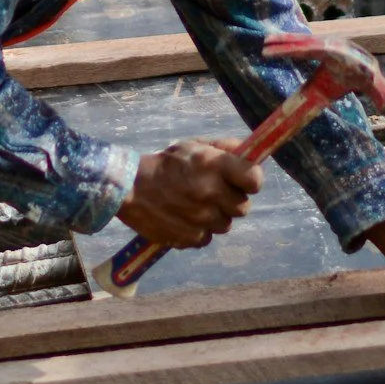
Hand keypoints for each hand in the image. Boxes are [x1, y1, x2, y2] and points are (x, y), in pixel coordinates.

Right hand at [118, 140, 263, 249]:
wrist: (130, 188)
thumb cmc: (167, 164)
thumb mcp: (194, 145)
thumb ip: (225, 148)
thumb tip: (251, 154)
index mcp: (213, 165)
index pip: (254, 179)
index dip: (250, 181)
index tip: (242, 181)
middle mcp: (210, 192)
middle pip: (243, 207)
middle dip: (231, 200)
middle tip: (213, 192)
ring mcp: (201, 218)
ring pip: (226, 224)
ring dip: (215, 217)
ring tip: (196, 205)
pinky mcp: (190, 237)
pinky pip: (208, 238)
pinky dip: (200, 230)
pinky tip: (185, 218)